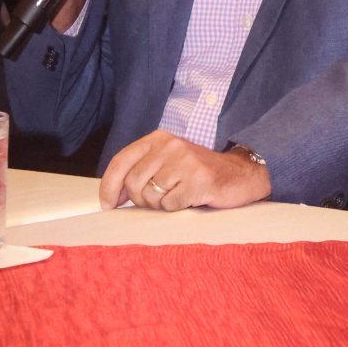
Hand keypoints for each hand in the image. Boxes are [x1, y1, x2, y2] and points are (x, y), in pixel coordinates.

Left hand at [99, 129, 271, 211]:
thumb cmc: (198, 172)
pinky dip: (175, 208)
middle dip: (140, 200)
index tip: (108, 203)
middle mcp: (170, 146)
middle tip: (158, 200)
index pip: (121, 161)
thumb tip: (112, 196)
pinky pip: (169, 205)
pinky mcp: (197, 181)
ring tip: (177, 196)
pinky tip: (188, 199)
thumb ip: (141, 171)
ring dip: (160, 205)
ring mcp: (184, 162)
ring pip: (150, 197)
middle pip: (133, 183)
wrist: (239, 174)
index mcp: (158, 138)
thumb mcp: (167, 161)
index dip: (109, 186)